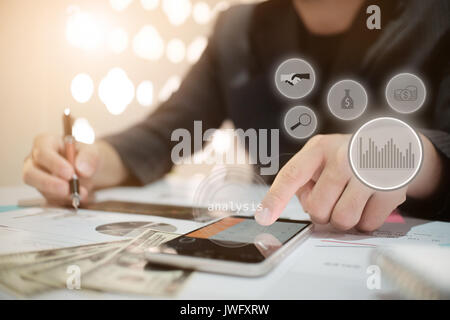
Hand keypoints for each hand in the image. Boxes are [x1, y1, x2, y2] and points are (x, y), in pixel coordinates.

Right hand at [23, 133, 99, 205]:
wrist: (88, 168)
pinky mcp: (44, 191)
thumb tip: (82, 169)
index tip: (70, 173)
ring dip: (61, 194)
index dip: (54, 163)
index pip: (42, 152)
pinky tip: (78, 197)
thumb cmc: (85, 154)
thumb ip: (89, 156)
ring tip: (82, 193)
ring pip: (40, 189)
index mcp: (45, 142)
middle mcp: (36, 160)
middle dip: (49, 183)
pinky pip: (50, 199)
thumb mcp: (92, 150)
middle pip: (30, 173)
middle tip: (68, 189)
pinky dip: (65, 200)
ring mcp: (38, 177)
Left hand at [254, 134, 408, 230]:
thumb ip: (304, 180)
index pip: (291, 176)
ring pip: (342, 220)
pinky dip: (366, 220)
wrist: (394, 146)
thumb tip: (303, 208)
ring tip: (352, 199)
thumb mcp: (322, 157)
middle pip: (318, 209)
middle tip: (334, 198)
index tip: (263, 218)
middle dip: (323, 212)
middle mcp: (343, 157)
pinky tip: (369, 202)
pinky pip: (367, 224)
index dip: (275, 199)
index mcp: (319, 149)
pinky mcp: (390, 189)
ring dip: (344, 219)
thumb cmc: (349, 156)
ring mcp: (368, 173)